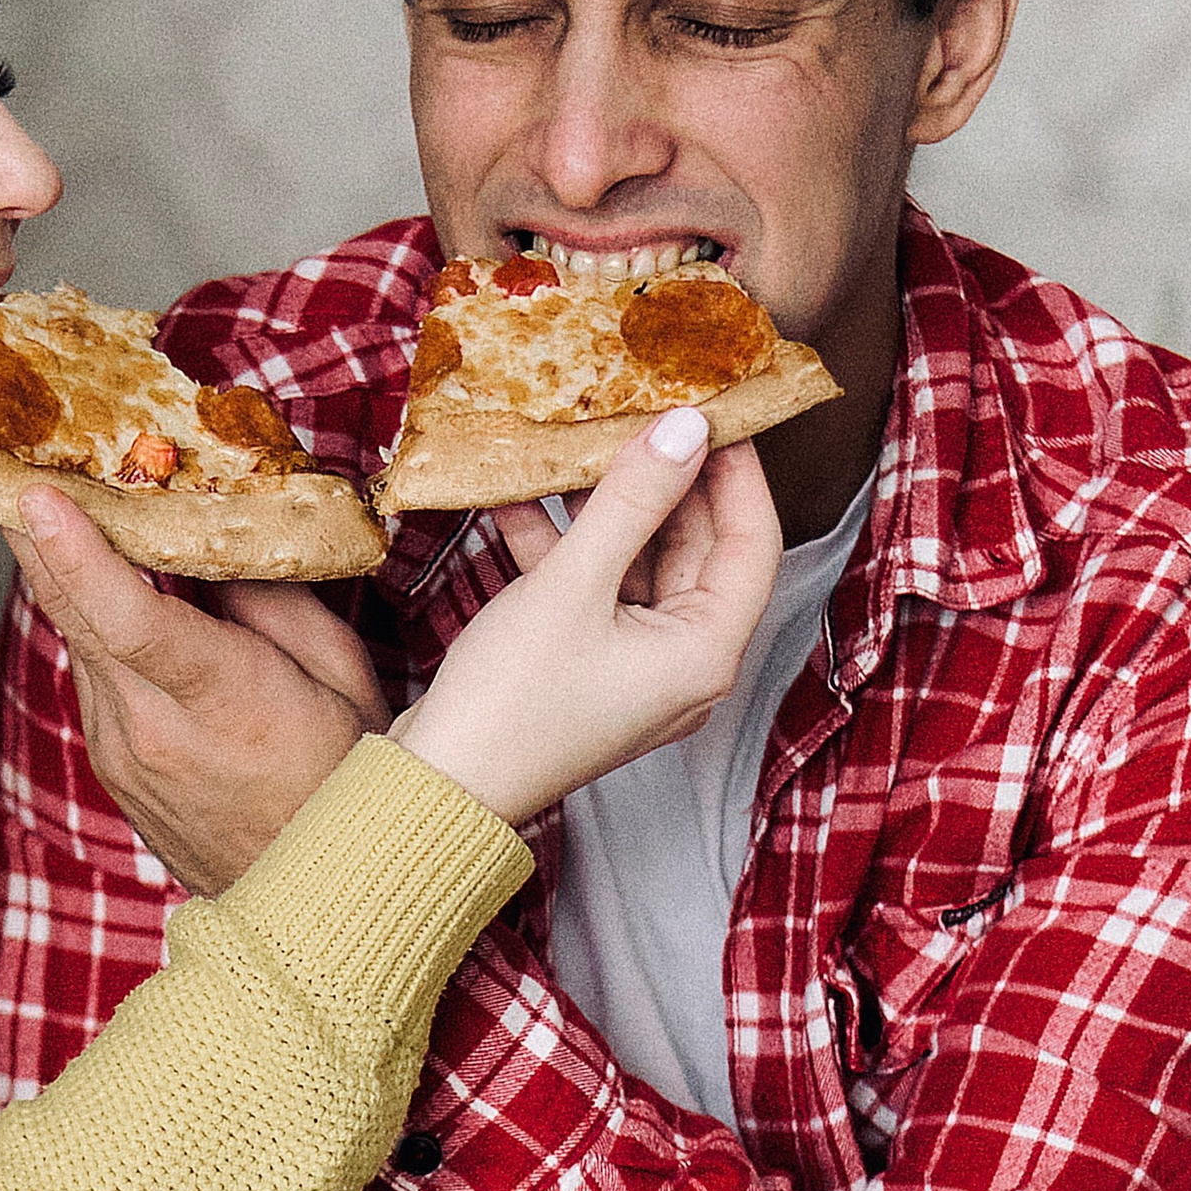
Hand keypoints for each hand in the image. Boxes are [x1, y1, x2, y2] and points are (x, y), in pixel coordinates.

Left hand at [12, 493, 387, 897]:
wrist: (321, 904)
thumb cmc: (347, 779)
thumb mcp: (342, 677)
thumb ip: (273, 601)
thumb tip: (209, 549)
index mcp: (220, 703)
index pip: (128, 620)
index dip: (75, 552)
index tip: (35, 494)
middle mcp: (152, 732)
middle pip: (72, 616)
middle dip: (37, 532)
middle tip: (12, 456)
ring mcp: (122, 755)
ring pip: (78, 641)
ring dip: (68, 575)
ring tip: (68, 504)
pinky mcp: (112, 768)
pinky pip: (93, 677)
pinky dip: (97, 629)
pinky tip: (112, 594)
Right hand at [392, 412, 782, 826]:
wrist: (439, 786)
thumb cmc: (511, 702)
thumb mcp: (572, 585)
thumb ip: (632, 499)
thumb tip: (686, 426)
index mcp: (705, 652)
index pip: (752, 541)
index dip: (735, 468)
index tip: (710, 404)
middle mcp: (684, 663)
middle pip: (694, 547)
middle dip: (660, 478)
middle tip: (636, 406)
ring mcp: (637, 667)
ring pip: (638, 562)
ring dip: (603, 506)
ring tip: (573, 438)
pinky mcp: (591, 666)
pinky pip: (595, 589)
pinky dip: (563, 547)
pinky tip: (517, 497)